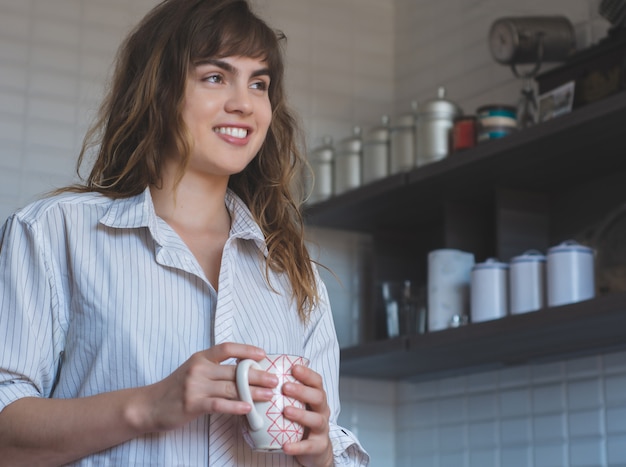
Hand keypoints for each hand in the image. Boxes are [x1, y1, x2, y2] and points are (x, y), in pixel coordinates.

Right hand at [133, 343, 277, 432]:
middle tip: (275, 379)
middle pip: (234, 370)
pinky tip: (248, 408)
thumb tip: (243, 372)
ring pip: (230, 387)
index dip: (246, 349)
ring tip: (269, 395)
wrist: (149, 405)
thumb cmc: (175, 389)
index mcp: (200, 358)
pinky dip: (235, 406)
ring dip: (253, 392)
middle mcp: (199, 369)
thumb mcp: (193, 372)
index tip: (263, 354)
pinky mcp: (192, 404)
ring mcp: (195, 386)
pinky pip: (219, 404)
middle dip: (258, 374)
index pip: (227, 348)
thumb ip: (214, 369)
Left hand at [280, 365, 333, 466]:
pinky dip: (298, 446)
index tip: (294, 368)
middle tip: (285, 387)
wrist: (314, 449)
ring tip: (286, 411)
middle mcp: (322, 410)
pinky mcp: (319, 446)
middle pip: (319, 397)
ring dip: (301, 414)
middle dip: (302, 391)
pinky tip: (286, 446)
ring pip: (317, 419)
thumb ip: (283, 393)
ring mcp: (322, 429)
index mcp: (316, 397)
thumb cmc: (300, 422)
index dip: (307, 374)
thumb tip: (256, 380)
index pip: (316, 382)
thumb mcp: (296, 404)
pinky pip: (309, 446)